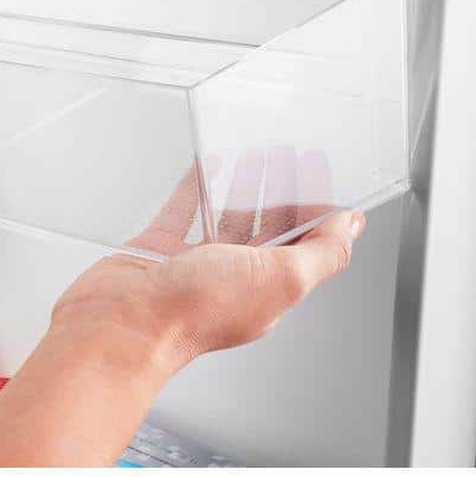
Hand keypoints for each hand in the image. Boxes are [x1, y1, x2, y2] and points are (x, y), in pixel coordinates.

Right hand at [50, 150, 363, 384]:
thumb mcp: (280, 279)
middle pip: (266, 226)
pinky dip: (193, 188)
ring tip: (252, 154)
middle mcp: (232, 278)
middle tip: (287, 154)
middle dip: (281, 189)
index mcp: (268, 288)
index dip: (315, 203)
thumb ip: (322, 253)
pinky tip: (202, 169)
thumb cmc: (194, 311)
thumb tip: (352, 229)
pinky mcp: (157, 250)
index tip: (317, 168)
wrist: (124, 322)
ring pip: (225, 216)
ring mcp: (192, 264)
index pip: (303, 240)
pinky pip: (180, 210)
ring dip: (242, 186)